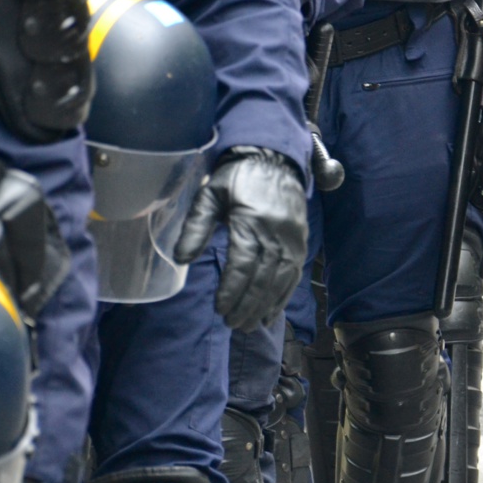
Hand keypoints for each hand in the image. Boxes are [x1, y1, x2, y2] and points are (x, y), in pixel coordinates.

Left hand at [175, 146, 306, 331]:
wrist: (274, 158)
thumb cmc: (237, 178)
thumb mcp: (210, 194)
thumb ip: (196, 226)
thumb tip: (180, 259)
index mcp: (252, 219)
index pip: (243, 263)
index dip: (231, 290)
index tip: (219, 308)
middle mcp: (277, 231)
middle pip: (263, 277)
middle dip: (247, 305)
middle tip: (232, 324)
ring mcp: (293, 238)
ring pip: (280, 280)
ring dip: (264, 306)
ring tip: (248, 324)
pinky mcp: (301, 241)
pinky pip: (294, 275)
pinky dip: (283, 297)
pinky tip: (270, 312)